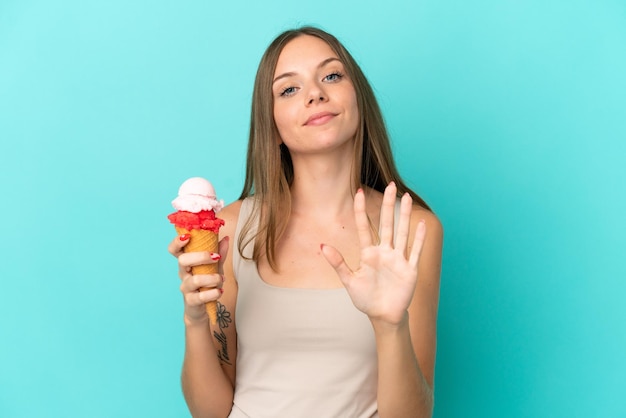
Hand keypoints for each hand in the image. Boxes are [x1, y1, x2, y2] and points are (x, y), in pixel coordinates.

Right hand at [168, 235, 228, 324]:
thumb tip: (226, 238)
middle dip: (201, 257)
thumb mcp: (215, 267)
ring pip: (195, 280)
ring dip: (212, 278)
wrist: (204, 308)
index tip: (188, 236)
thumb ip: (220, 253)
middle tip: (216, 257)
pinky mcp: (191, 301)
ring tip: (221, 279)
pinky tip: (219, 291)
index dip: (177, 242)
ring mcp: (186, 288)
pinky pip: (201, 296)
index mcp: (187, 262)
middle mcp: (183, 273)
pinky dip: (213, 293)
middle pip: (182, 260)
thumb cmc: (207, 284)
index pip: (174, 250)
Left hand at [321, 183, 425, 325]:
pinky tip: (421, 223)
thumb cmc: (366, 299)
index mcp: (368, 254)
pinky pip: (414, 251)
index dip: (361, 210)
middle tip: (389, 185)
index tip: (358, 192)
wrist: (383, 316)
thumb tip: (322, 245)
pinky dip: (418, 238)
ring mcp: (398, 260)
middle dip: (387, 205)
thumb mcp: (349, 281)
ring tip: (407, 197)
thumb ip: (338, 263)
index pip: (364, 227)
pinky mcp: (409, 270)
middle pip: (386, 224)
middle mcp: (384, 253)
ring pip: (402, 233)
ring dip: (405, 215)